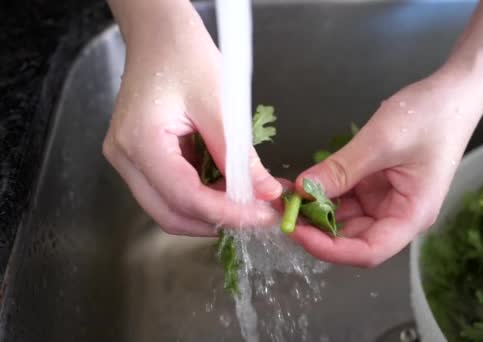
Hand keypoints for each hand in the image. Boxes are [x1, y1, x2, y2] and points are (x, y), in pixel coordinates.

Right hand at [103, 6, 280, 235]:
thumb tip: (266, 193)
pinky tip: (228, 188)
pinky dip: (201, 196)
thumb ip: (241, 156)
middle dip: (216, 221)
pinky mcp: (140, 158)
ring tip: (248, 202)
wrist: (160, 35)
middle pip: (170, 214)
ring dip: (209, 211)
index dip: (226, 213)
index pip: (184, 197)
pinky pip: (170, 190)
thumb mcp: (221, 106)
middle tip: (257, 216)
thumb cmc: (184, 55)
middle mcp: (125, 158)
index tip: (261, 216)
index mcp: (139, 142)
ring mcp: (128, 160)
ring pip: (169, 207)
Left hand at [290, 73, 482, 266]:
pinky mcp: (376, 185)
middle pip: (353, 238)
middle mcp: (399, 215)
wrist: (453, 92)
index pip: (368, 251)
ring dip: (315, 212)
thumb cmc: (429, 116)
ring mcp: (386, 200)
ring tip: (283, 197)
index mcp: (411, 215)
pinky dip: (323, 193)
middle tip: (281, 212)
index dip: (330, 249)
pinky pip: (346, 198)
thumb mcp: (380, 142)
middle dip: (316, 229)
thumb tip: (301, 190)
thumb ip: (340, 170)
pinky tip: (300, 185)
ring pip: (345, 219)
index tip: (297, 231)